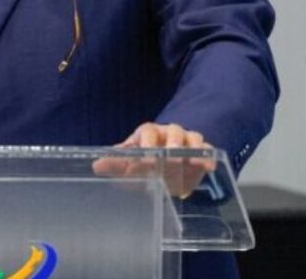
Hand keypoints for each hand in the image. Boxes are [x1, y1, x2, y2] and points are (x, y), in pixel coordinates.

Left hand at [91, 123, 216, 197]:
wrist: (166, 173)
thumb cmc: (144, 164)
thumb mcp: (130, 165)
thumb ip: (116, 165)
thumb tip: (96, 166)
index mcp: (148, 133)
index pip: (147, 132)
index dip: (146, 144)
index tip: (144, 159)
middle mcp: (169, 133)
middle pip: (173, 132)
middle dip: (171, 145)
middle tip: (170, 159)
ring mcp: (188, 141)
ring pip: (193, 137)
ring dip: (191, 149)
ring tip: (189, 161)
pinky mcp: (202, 152)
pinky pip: (208, 150)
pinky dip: (208, 157)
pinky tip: (208, 168)